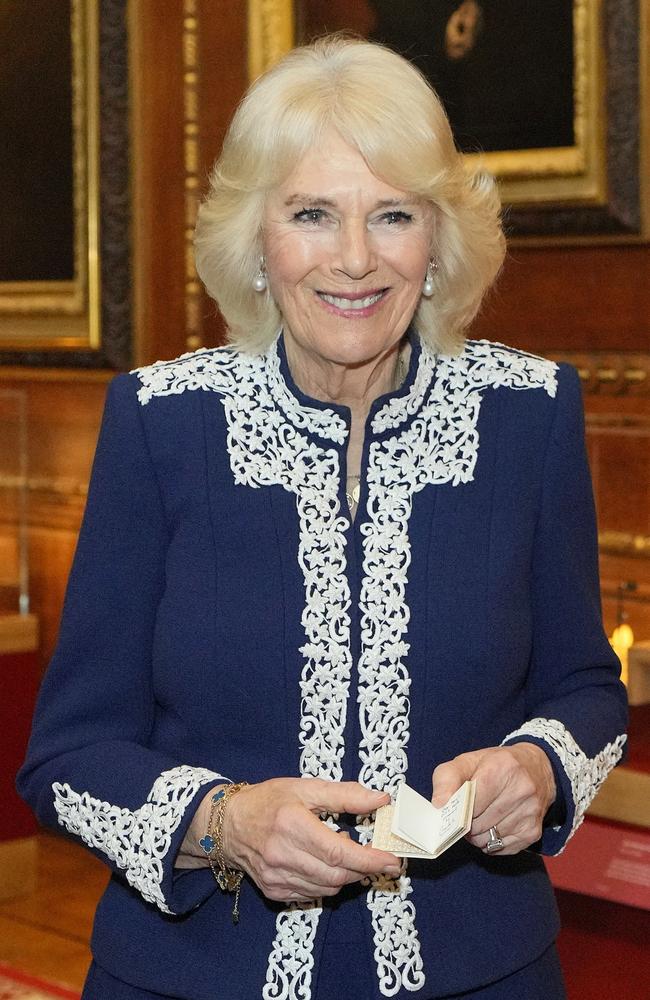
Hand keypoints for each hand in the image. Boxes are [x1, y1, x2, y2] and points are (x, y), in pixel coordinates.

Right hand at [178, 778, 400, 901]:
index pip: (338, 851)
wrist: (228, 824)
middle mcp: (282, 854)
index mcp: (292, 824)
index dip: (369, 859)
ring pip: (327, 888)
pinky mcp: (273, 891)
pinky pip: (312, 894)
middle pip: (336, 874)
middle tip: (377, 857)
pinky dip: (326, 882)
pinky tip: (323, 864)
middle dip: (363, 868)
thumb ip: (345, 794)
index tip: (391, 859)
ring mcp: (276, 877)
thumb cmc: (268, 800)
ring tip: (346, 854)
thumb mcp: (305, 787)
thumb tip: (381, 799)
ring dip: (346, 875)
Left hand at [431, 743, 555, 854]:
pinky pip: (500, 849)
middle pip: (478, 823)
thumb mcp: (467, 761)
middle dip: (466, 823)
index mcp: (503, 768)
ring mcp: (529, 813)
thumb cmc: (497, 764)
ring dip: (477, 834)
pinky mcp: (533, 832)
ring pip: (488, 838)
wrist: (537, 769)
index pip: (471, 801)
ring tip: (480, 817)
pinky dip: (491, 842)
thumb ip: (446, 779)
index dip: (458, 809)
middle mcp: (521, 790)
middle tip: (466, 813)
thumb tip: (439, 805)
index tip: (453, 809)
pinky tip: (494, 825)